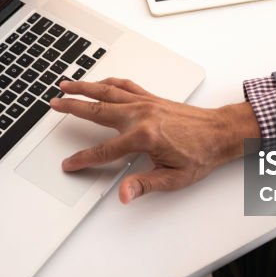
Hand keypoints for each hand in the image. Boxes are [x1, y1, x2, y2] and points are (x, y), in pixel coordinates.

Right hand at [49, 78, 258, 202]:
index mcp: (143, 137)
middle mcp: (141, 115)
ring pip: (108, 92)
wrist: (221, 133)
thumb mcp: (173, 178)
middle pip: (97, 110)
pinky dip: (109, 82)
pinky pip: (125, 86)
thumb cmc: (201, 155)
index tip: (69, 163)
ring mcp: (146, 103)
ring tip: (66, 84)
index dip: (83, 159)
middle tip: (54, 104)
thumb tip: (124, 194)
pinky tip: (100, 82)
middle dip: (72, 107)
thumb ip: (144, 185)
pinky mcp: (152, 98)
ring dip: (85, 87)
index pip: (104, 151)